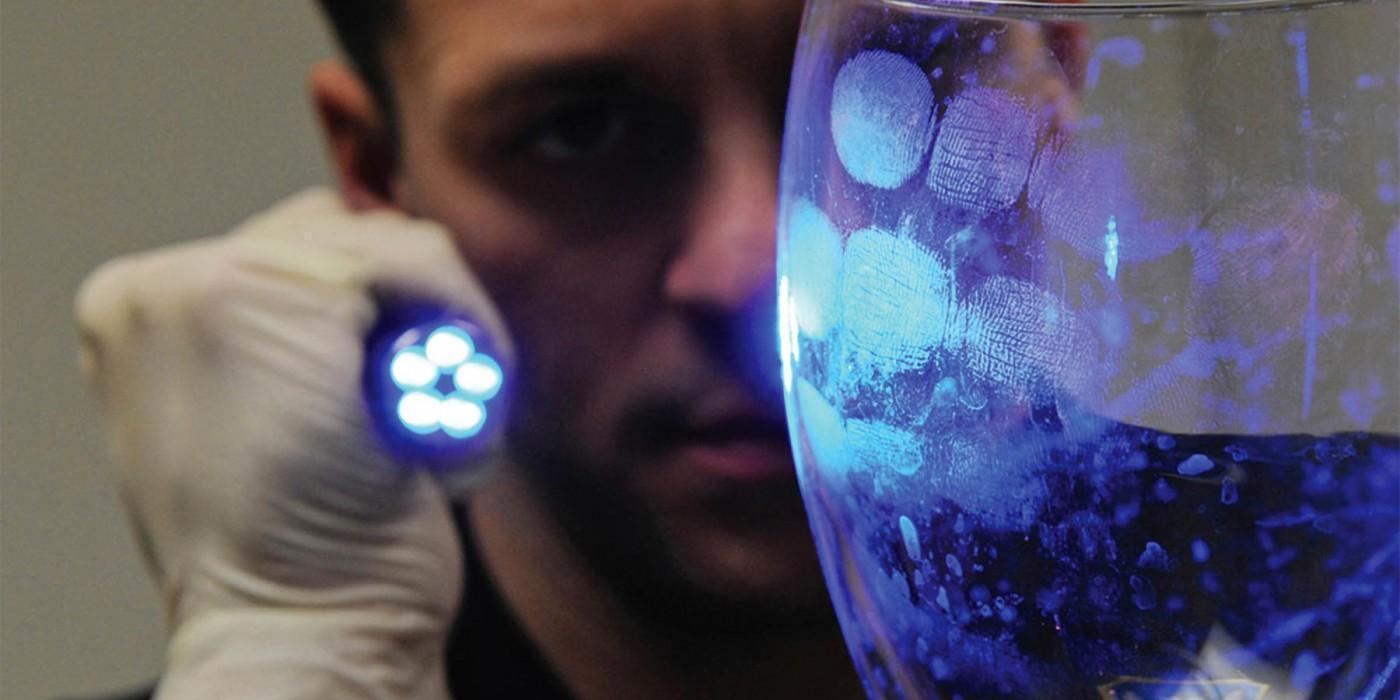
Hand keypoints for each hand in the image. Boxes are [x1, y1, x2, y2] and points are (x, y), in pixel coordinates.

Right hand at [76, 189, 510, 698]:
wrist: (295, 633)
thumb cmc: (304, 555)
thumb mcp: (279, 428)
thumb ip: (298, 342)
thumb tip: (390, 295)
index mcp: (150, 315)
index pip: (301, 250)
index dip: (384, 321)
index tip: (408, 412)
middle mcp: (160, 287)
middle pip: (352, 238)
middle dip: (419, 326)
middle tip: (430, 432)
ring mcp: (204, 281)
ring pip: (399, 250)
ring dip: (450, 343)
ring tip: (434, 443)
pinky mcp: (269, 292)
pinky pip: (425, 264)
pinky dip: (470, 339)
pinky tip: (448, 432)